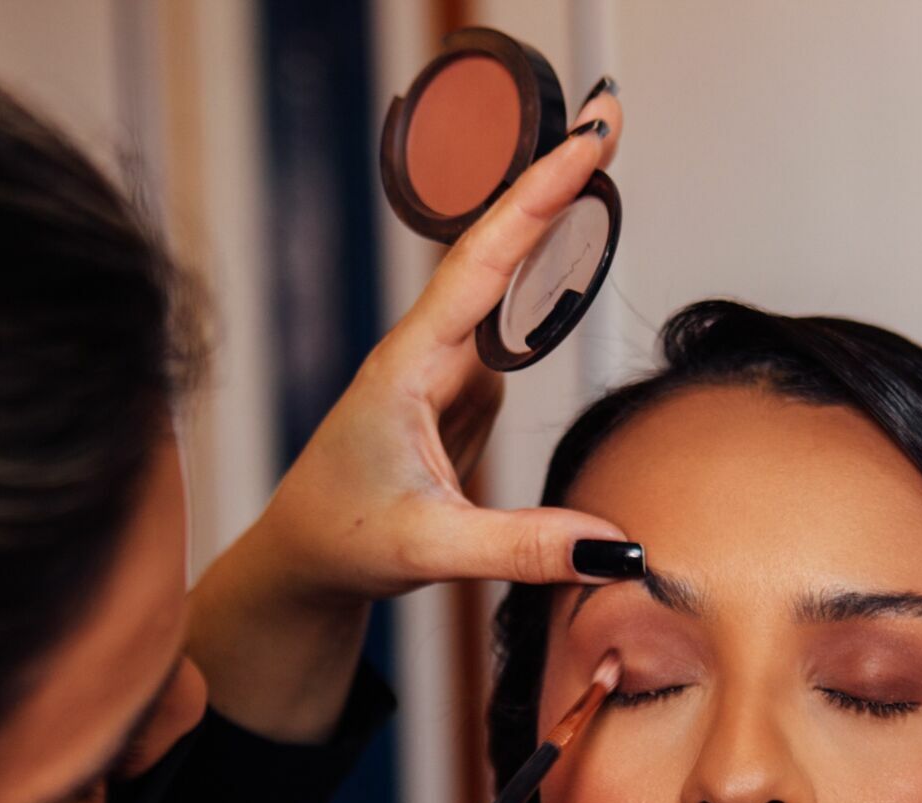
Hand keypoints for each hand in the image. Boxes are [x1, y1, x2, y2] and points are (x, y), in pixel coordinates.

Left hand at [186, 89, 628, 743]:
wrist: (302, 560)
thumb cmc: (344, 540)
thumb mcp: (431, 550)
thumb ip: (524, 545)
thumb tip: (618, 546)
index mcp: (407, 367)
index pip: (480, 265)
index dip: (535, 201)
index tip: (584, 147)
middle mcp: (424, 353)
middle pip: (495, 250)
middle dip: (550, 183)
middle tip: (609, 122)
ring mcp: (443, 370)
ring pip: (504, 285)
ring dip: (549, 224)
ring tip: (600, 158)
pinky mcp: (459, 393)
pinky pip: (511, 330)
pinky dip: (543, 284)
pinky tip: (571, 247)